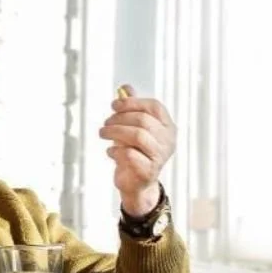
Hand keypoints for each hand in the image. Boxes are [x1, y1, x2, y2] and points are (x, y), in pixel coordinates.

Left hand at [98, 85, 175, 216]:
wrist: (136, 184)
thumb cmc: (135, 152)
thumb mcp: (132, 128)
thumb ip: (131, 108)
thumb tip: (125, 87)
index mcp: (168, 127)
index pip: (154, 107)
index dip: (132, 103)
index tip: (114, 105)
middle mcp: (168, 141)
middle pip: (143, 120)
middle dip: (119, 119)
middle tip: (105, 123)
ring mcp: (160, 157)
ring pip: (137, 135)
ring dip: (115, 132)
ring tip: (102, 133)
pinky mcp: (148, 171)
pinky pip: (130, 155)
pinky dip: (115, 150)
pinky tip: (110, 151)